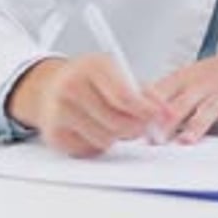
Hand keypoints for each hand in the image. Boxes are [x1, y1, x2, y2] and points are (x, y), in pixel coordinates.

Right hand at [6, 55, 171, 156]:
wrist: (50, 85)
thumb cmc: (88, 78)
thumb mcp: (115, 70)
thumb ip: (143, 90)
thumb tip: (167, 113)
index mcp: (91, 67)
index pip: (124, 97)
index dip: (145, 111)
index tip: (158, 116)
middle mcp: (72, 88)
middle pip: (117, 123)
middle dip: (136, 127)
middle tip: (142, 123)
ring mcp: (60, 112)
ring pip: (106, 140)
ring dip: (116, 136)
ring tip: (112, 120)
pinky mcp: (55, 136)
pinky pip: (90, 150)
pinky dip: (98, 143)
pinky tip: (94, 128)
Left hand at [143, 48, 217, 144]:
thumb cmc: (216, 74)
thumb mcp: (188, 77)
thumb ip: (165, 94)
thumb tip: (133, 113)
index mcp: (186, 79)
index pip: (163, 92)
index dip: (149, 108)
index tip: (135, 124)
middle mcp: (204, 86)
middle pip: (183, 103)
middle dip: (168, 121)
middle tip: (156, 139)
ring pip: (210, 110)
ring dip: (197, 125)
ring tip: (187, 140)